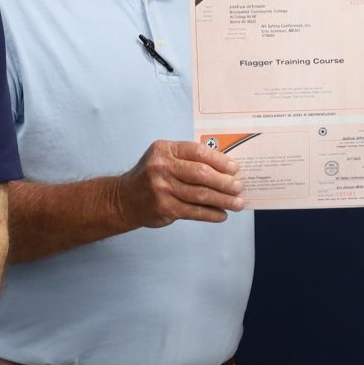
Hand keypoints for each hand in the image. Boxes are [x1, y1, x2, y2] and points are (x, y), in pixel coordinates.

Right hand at [119, 139, 243, 225]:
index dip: (219, 160)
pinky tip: (222, 214)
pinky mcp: (164, 208)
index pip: (197, 151)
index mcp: (164, 150)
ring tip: (238, 203)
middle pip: (201, 174)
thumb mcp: (164, 159)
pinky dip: (211, 213)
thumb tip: (225, 169)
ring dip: (223, 200)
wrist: (124, 199)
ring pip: (200, 195)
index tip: (235, 168)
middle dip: (224, 181)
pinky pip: (194, 211)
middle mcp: (161, 167)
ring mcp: (162, 189)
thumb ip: (188, 160)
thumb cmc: (151, 176)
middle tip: (239, 187)